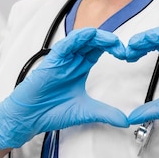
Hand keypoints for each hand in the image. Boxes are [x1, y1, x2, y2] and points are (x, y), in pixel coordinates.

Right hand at [0, 27, 128, 148]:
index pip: (100, 49)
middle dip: (111, 41)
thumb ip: (106, 114)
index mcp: (80, 67)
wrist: (29, 118)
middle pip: (94, 41)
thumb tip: (126, 121)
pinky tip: (90, 36)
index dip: (115, 48)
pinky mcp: (52, 60)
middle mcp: (73, 59)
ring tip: (112, 42)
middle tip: (124, 50)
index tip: (129, 56)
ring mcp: (63, 58)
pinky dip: (78, 38)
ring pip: (82, 38)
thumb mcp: (86, 112)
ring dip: (98, 37)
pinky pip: (66, 44)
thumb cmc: (51, 111)